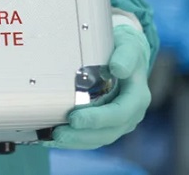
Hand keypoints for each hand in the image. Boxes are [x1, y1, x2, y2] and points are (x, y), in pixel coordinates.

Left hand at [46, 25, 151, 148]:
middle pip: (107, 132)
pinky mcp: (106, 124)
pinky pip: (91, 137)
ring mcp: (118, 122)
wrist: (126, 56)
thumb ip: (125, 56)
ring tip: (52, 138)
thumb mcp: (128, 47)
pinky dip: (73, 140)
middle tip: (58, 133)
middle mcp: (130, 114)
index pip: (118, 114)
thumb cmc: (125, 50)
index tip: (74, 118)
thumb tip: (118, 68)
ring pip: (98, 139)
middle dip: (82, 135)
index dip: (97, 119)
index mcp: (137, 97)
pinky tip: (52, 138)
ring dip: (75, 141)